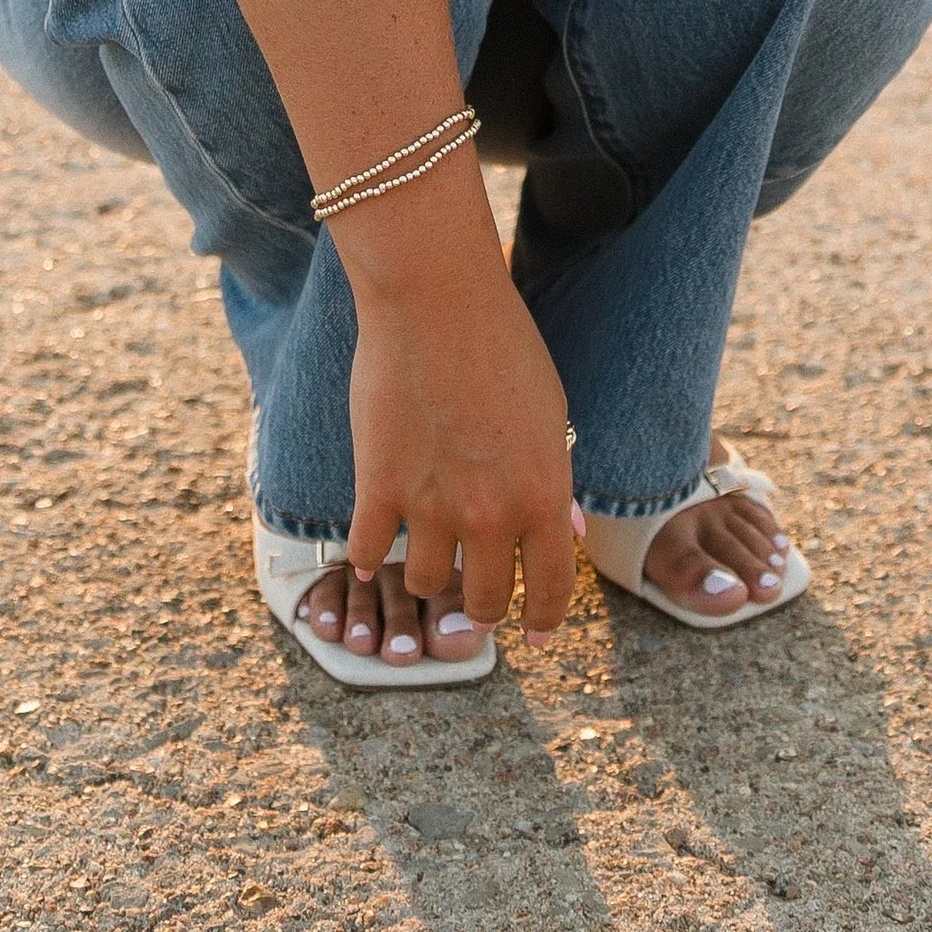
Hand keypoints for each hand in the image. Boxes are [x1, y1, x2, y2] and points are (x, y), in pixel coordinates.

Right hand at [345, 264, 579, 647]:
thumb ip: (554, 481)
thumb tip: (564, 534)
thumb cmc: (502, 346)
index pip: (550, 591)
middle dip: (481, 605)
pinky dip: (368, 556)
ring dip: (426, 572)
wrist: (436, 300)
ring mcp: (430, 506)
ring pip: (424, 581)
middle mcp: (490, 514)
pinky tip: (371, 551)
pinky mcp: (378, 487)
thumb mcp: (550, 416)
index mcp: (543, 496)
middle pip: (483, 601)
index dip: (543, 620)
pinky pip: (367, 551)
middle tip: (474, 592)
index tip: (535, 632)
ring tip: (425, 550)